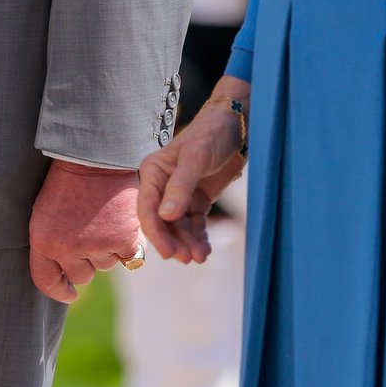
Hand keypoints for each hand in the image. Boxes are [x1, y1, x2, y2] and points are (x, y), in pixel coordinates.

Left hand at [28, 161, 141, 303]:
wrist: (95, 155)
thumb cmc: (69, 181)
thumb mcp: (46, 213)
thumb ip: (52, 245)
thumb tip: (67, 279)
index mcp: (42, 241)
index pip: (47, 281)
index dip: (59, 291)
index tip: (69, 293)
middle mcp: (67, 249)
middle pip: (81, 275)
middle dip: (87, 260)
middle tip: (91, 233)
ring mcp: (96, 246)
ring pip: (106, 265)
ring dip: (108, 250)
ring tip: (104, 219)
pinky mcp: (123, 241)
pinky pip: (129, 257)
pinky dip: (129, 243)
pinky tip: (122, 222)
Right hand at [138, 82, 247, 264]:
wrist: (238, 127)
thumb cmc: (212, 134)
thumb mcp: (196, 159)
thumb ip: (180, 187)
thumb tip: (165, 216)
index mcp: (153, 171)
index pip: (147, 207)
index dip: (155, 232)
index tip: (168, 253)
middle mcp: (162, 185)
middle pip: (162, 221)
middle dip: (173, 241)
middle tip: (187, 259)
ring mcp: (180, 195)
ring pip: (179, 227)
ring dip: (187, 243)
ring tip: (200, 256)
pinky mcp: (197, 200)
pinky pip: (194, 225)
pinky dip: (199, 238)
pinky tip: (205, 250)